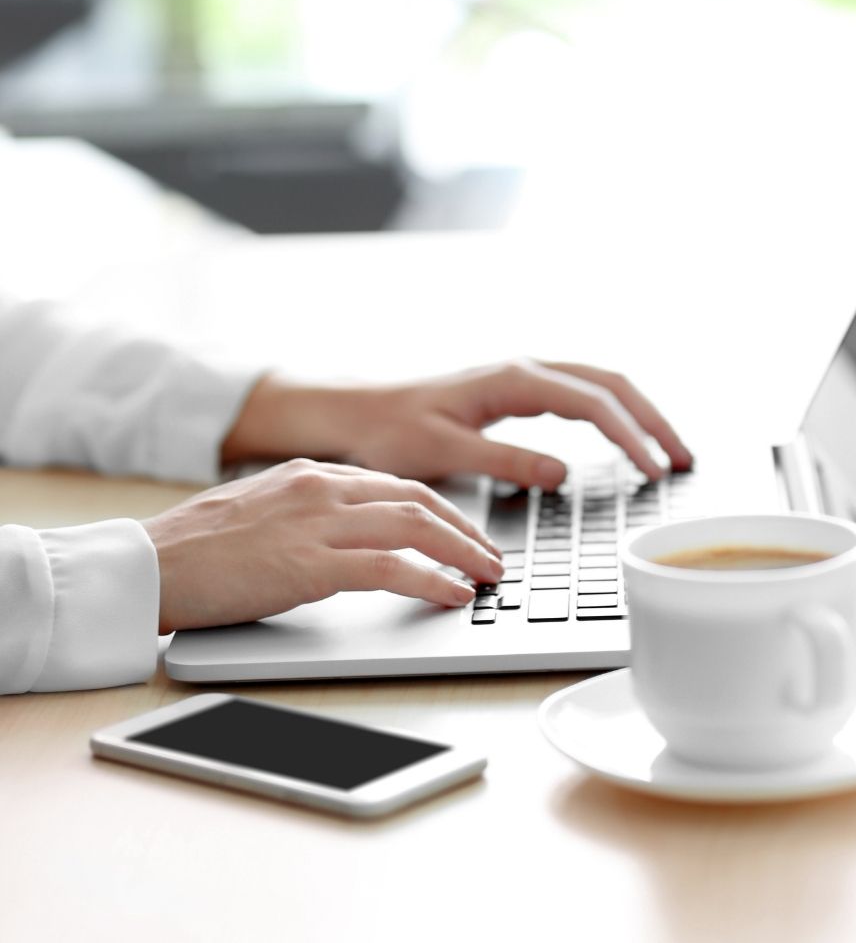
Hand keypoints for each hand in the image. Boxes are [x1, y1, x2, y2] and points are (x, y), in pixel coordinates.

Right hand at [143, 459, 503, 632]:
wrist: (148, 564)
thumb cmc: (195, 547)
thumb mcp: (261, 510)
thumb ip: (308, 513)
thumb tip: (348, 535)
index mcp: (311, 474)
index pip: (395, 484)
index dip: (440, 510)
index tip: (464, 532)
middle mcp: (321, 488)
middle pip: (417, 499)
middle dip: (464, 528)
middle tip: (493, 555)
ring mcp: (316, 522)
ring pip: (413, 526)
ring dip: (462, 551)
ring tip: (489, 575)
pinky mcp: (309, 564)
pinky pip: (389, 568)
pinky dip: (430, 580)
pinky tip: (452, 596)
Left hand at [222, 358, 692, 488]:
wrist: (354, 408)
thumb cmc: (389, 426)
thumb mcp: (443, 451)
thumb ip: (504, 462)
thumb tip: (563, 475)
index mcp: (512, 380)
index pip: (592, 404)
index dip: (631, 437)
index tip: (656, 470)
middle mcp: (523, 370)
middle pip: (610, 384)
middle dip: (652, 419)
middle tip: (684, 458)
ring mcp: (521, 377)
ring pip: (599, 385)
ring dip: (637, 413)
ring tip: (668, 450)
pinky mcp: (515, 391)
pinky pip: (579, 395)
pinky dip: (612, 414)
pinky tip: (622, 439)